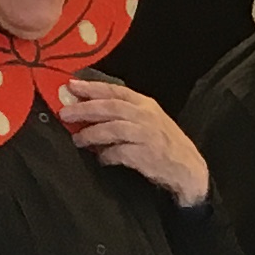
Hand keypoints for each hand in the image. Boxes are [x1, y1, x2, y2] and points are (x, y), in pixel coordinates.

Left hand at [55, 78, 209, 203]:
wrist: (188, 168)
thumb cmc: (165, 143)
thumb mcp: (149, 120)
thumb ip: (125, 113)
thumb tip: (92, 111)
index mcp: (145, 104)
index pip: (114, 91)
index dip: (92, 87)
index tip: (71, 86)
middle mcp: (145, 116)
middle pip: (109, 107)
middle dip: (84, 109)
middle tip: (66, 113)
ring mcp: (146, 135)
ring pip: (112, 129)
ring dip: (91, 134)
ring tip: (77, 139)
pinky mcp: (146, 155)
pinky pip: (119, 153)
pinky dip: (107, 155)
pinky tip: (101, 158)